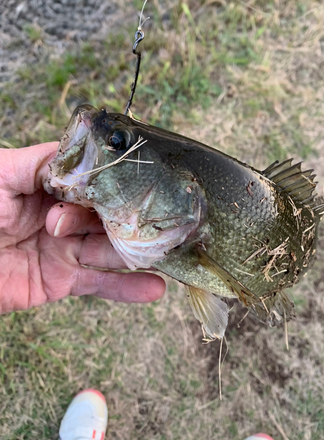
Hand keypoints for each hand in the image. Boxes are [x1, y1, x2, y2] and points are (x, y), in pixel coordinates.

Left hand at [0, 143, 164, 313]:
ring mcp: (64, 249)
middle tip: (156, 220)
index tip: (145, 182)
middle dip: (129, 217)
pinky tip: (155, 288)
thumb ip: (40, 161)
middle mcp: (62, 215)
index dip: (116, 183)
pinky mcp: (61, 280)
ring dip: (138, 250)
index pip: (94, 182)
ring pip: (110, 248)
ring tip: (168, 249)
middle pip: (107, 215)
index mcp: (48, 186)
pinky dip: (127, 288)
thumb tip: (81, 152)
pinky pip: (99, 283)